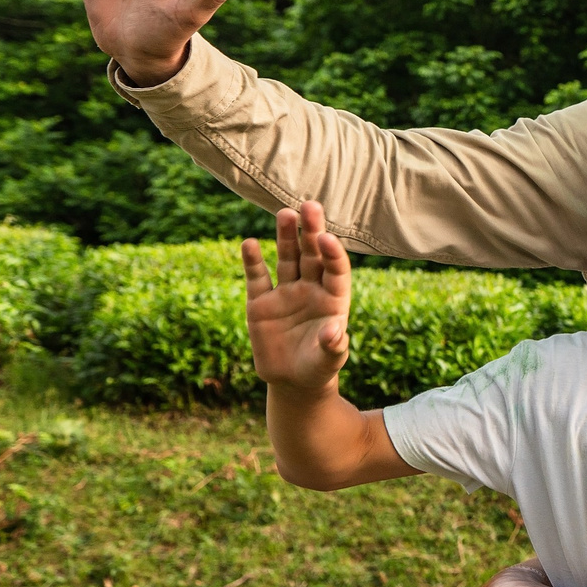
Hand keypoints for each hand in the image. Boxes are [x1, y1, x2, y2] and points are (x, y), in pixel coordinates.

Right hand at [243, 202, 351, 393]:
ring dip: (286, 237)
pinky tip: (250, 244)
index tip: (326, 238)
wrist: (293, 381)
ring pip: (287, 259)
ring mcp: (286, 293)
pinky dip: (253, 261)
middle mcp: (311, 289)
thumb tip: (335, 331)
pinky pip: (257, 277)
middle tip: (310, 205)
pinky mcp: (261, 302)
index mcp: (334, 298)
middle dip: (311, 231)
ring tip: (285, 214)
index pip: (335, 269)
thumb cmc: (319, 367)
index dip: (332, 253)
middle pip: (312, 255)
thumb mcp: (329, 359)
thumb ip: (333, 345)